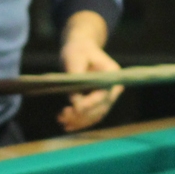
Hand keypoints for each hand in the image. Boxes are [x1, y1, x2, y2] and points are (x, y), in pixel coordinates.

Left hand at [58, 12, 121, 131]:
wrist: (81, 49)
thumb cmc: (78, 50)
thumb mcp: (74, 59)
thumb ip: (76, 79)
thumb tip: (75, 104)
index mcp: (112, 75)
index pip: (103, 95)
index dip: (89, 104)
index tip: (74, 109)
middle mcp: (113, 88)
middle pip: (100, 109)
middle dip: (82, 115)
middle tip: (63, 115)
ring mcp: (107, 97)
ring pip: (95, 116)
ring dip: (79, 121)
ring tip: (61, 121)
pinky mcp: (97, 103)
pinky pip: (90, 116)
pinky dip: (79, 122)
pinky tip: (66, 125)